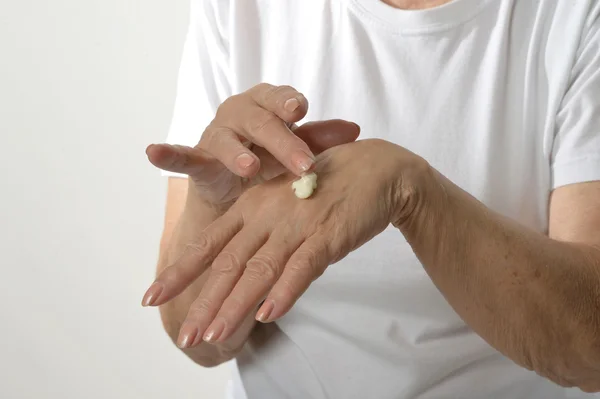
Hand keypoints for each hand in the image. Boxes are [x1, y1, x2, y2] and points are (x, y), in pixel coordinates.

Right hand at [146, 83, 359, 203]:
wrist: (241, 188)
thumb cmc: (271, 158)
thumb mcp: (295, 149)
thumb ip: (319, 138)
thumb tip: (355, 129)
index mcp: (267, 106)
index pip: (280, 99)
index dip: (288, 103)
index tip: (300, 109)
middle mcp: (240, 115)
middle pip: (260, 121)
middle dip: (282, 141)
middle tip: (303, 163)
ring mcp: (217, 136)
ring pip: (226, 139)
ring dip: (237, 152)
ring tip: (249, 166)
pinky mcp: (199, 159)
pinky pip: (183, 155)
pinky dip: (168, 154)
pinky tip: (153, 151)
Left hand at [147, 139, 427, 346]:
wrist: (375, 168)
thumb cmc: (326, 188)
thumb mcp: (283, 206)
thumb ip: (262, 238)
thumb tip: (246, 279)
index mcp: (251, 206)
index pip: (209, 244)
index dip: (180, 271)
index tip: (151, 296)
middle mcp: (266, 214)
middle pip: (228, 263)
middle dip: (204, 302)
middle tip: (184, 335)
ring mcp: (296, 224)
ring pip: (259, 270)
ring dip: (236, 305)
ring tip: (214, 335)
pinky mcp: (326, 233)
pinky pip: (302, 266)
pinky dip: (285, 291)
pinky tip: (269, 315)